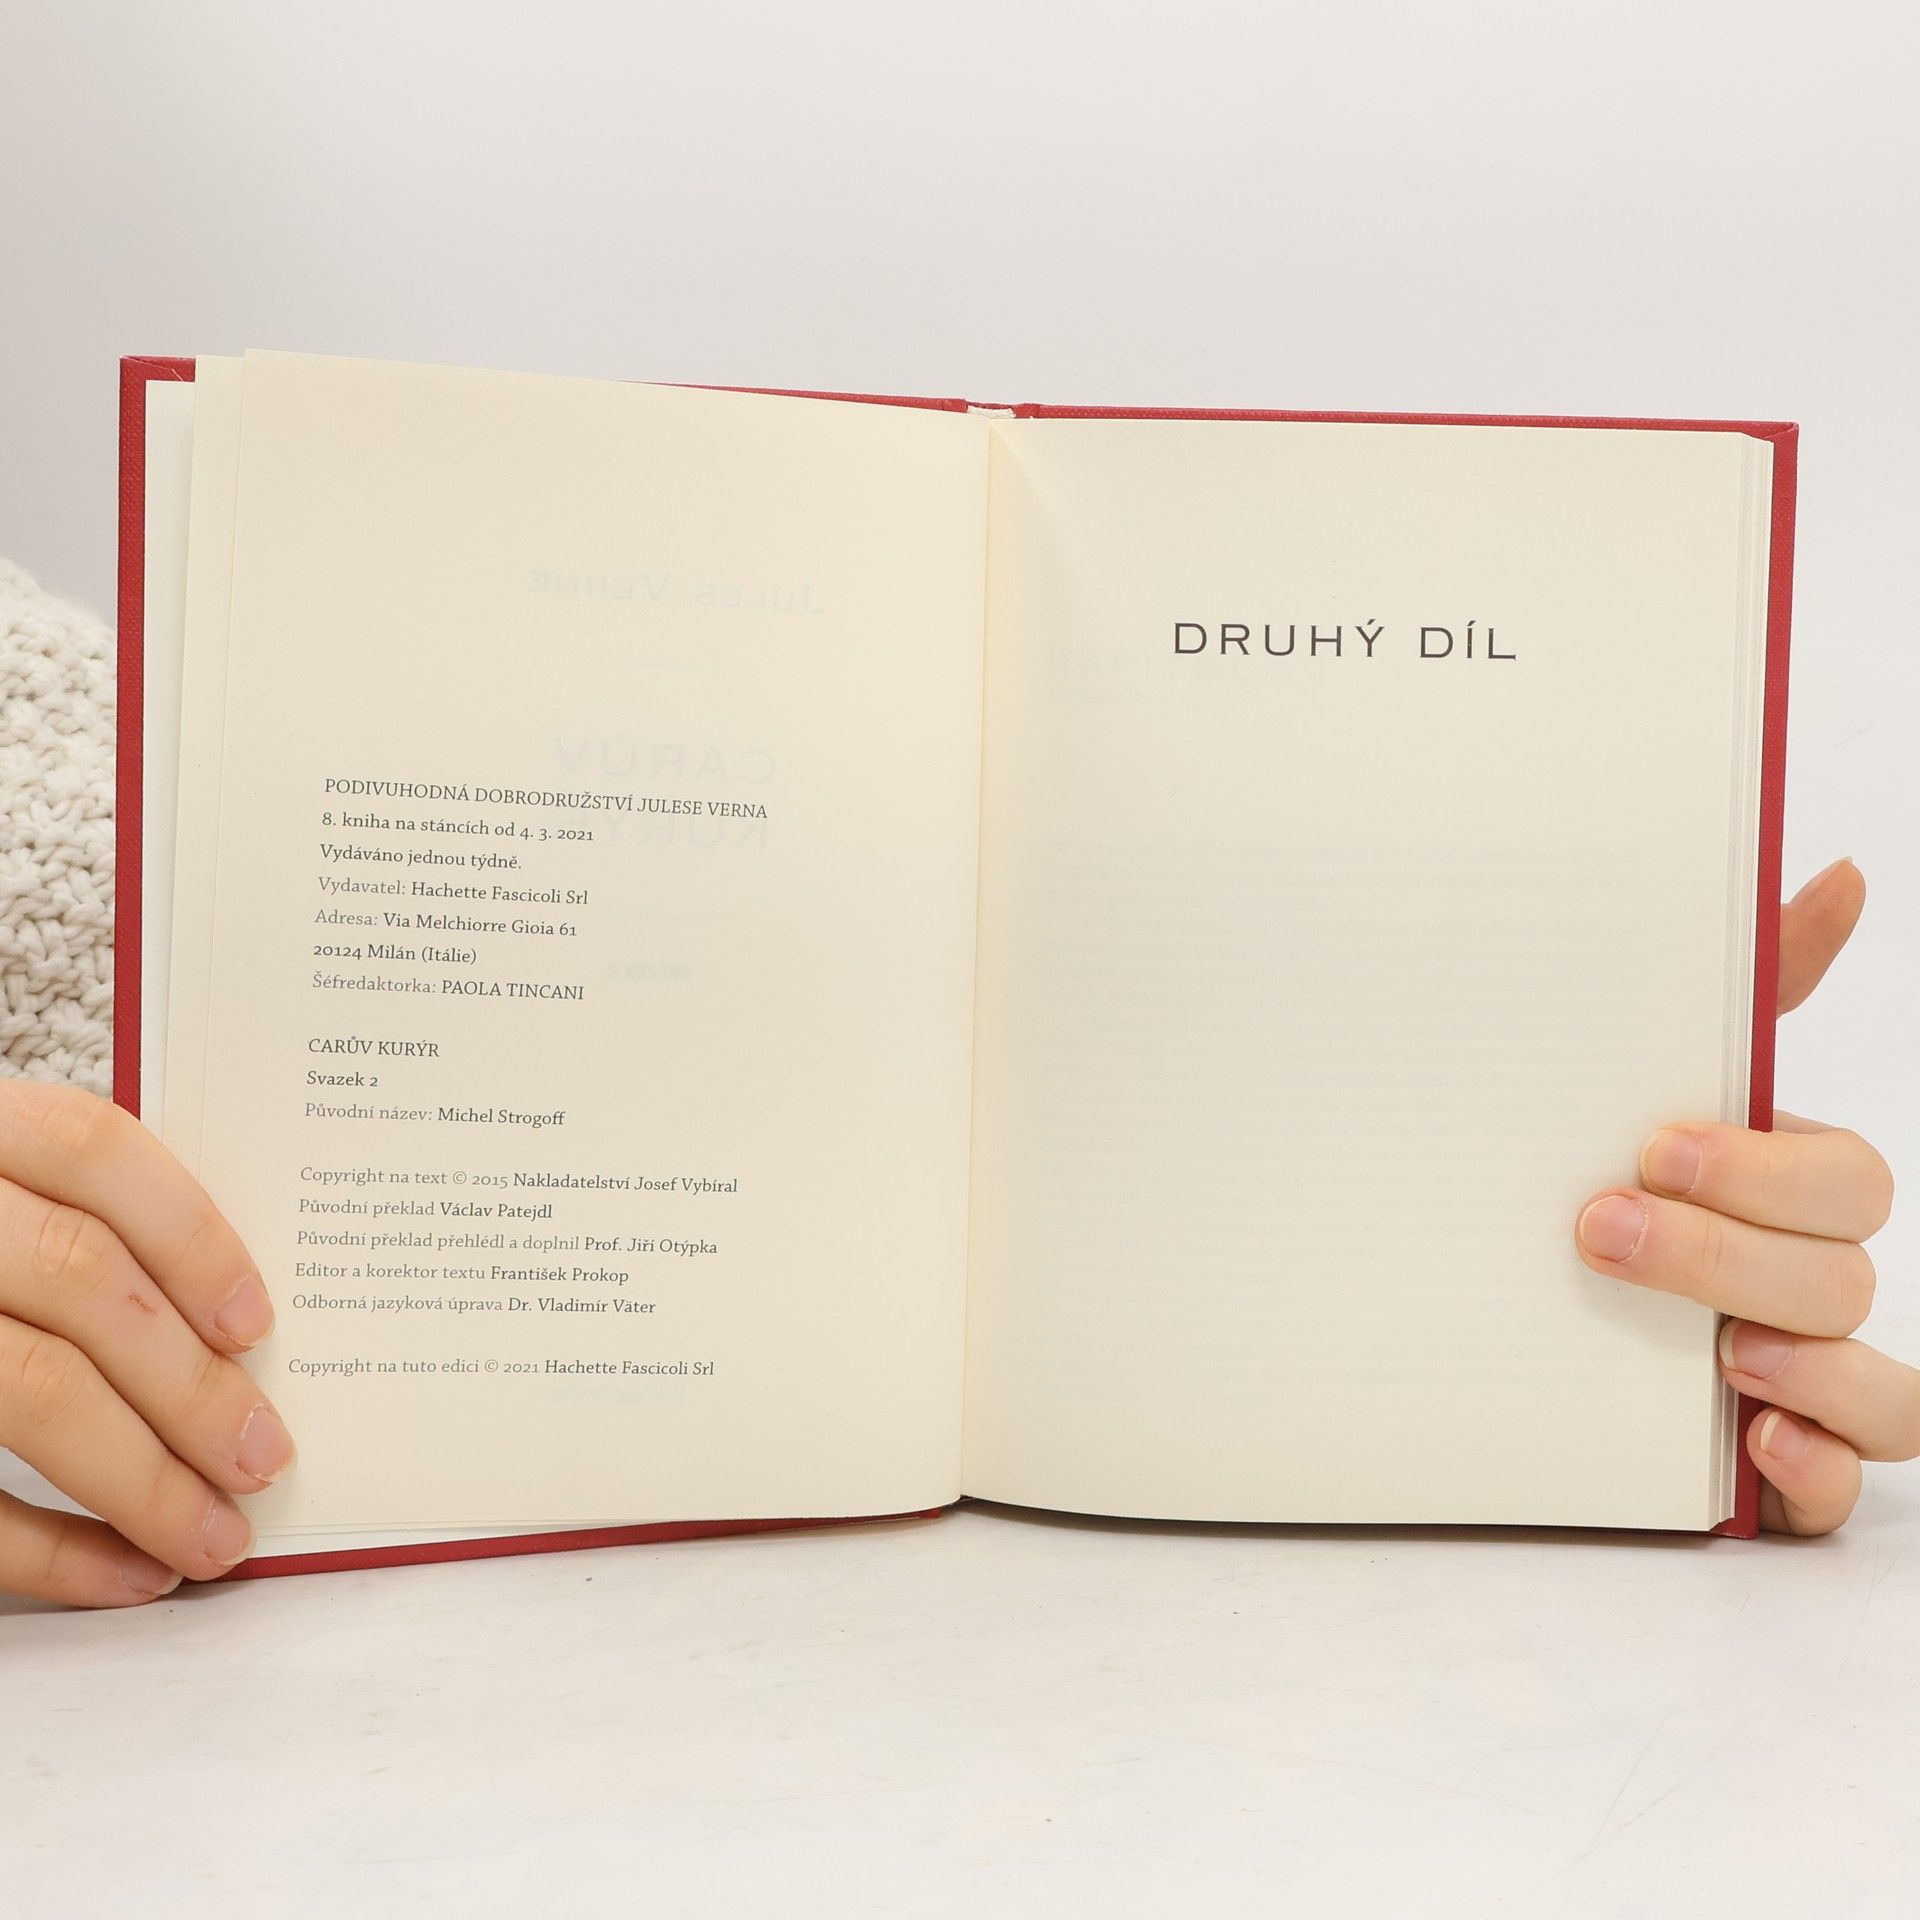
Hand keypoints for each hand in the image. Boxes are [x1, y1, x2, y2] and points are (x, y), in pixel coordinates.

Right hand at [0, 1084, 292, 1605]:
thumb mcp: (15, 1204)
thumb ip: (94, 1232)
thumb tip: (243, 1340)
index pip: (91, 1149)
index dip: (187, 1235)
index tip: (258, 1326)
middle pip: (79, 1279)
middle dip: (189, 1384)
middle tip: (264, 1458)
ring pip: (31, 1387)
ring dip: (143, 1480)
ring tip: (218, 1537)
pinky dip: (55, 1550)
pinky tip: (132, 1575)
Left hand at [1576, 858, 1904, 1533]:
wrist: (1472, 1303)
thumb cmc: (1583, 1172)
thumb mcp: (1633, 1079)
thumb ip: (1739, 993)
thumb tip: (1843, 875)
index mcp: (1780, 1192)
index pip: (1846, 1179)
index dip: (1767, 1169)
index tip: (1653, 1146)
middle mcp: (1801, 1283)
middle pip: (1846, 1274)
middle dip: (1732, 1254)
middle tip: (1602, 1231)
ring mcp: (1801, 1381)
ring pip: (1887, 1391)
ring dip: (1812, 1368)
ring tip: (1716, 1355)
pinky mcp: (1777, 1469)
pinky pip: (1846, 1492)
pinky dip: (1818, 1471)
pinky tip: (1757, 1446)